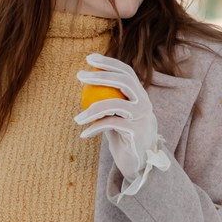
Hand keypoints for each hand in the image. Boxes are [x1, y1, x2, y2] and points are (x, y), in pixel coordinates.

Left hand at [74, 53, 171, 188]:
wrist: (138, 163)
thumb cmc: (123, 138)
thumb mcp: (114, 116)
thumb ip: (106, 100)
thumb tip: (85, 81)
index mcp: (140, 95)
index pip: (126, 72)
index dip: (109, 62)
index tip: (89, 58)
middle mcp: (144, 103)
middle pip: (123, 81)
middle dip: (100, 75)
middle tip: (79, 75)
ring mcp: (142, 117)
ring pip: (115, 104)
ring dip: (91, 109)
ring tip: (77, 118)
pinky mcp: (136, 132)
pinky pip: (110, 124)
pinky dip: (94, 128)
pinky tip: (84, 134)